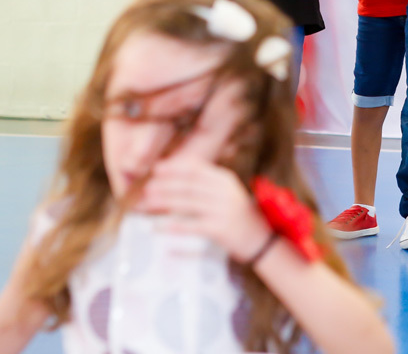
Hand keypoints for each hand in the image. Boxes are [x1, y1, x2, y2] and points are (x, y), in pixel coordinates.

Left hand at [138, 156, 272, 262]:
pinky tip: (159, 227)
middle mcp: (224, 191)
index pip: (195, 169)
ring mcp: (222, 209)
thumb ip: (207, 182)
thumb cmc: (239, 214)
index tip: (156, 169)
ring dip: (164, 203)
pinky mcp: (219, 229)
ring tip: (147, 205)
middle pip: (187, 185)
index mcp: (225, 179)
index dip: (174, 168)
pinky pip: (191, 226)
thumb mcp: (227, 192)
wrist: (260, 238)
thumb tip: (178, 173)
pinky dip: (173, 226)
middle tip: (146, 189)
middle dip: (164, 186)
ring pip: (186, 203)